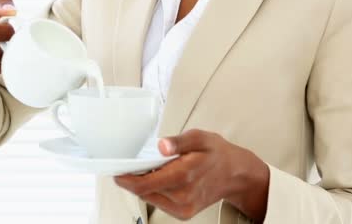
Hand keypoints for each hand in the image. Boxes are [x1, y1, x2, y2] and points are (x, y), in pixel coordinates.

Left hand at [114, 129, 269, 221]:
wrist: (236, 174)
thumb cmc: (217, 154)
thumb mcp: (200, 137)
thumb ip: (179, 141)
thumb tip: (162, 145)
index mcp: (184, 176)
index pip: (144, 184)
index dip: (126, 179)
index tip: (116, 171)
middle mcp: (183, 196)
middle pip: (144, 191)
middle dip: (135, 178)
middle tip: (134, 164)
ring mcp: (183, 208)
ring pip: (150, 197)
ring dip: (145, 184)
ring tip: (153, 168)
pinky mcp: (184, 213)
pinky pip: (159, 202)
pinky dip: (155, 190)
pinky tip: (163, 179)